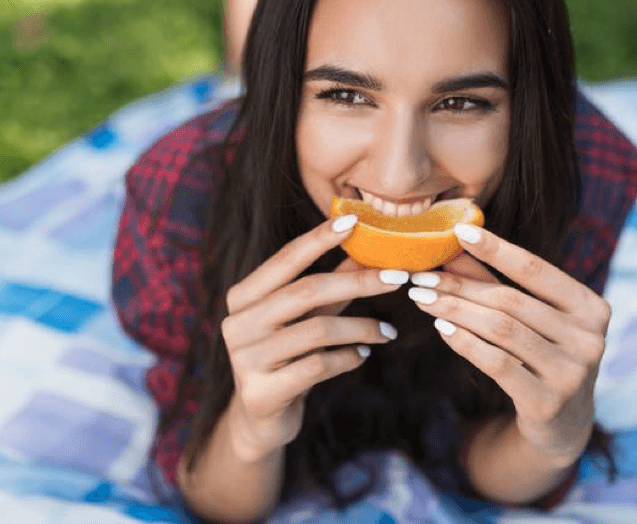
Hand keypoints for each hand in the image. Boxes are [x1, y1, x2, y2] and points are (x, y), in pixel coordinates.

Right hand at [221, 216, 404, 461]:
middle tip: (399, 277)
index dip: (319, 239)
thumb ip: (331, 282)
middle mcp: (238, 323)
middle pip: (307, 291)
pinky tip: (364, 354)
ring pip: (317, 331)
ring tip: (388, 331)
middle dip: (359, 281)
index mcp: (243, 296)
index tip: (353, 220)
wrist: (259, 417)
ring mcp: (246, 359)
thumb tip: (366, 245)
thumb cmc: (287, 354)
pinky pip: (318, 366)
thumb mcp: (307, 315)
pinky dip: (348, 358)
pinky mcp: (262, 392)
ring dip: (362, 327)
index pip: (285, 259)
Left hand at [409, 226, 609, 462]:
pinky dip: (464, 342)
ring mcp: (572, 373)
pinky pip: (496, 363)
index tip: (458, 231)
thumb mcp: (527, 316)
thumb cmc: (541, 355)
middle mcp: (589, 339)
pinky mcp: (547, 403)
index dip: (496, 249)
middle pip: (510, 302)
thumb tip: (455, 243)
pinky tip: (440, 328)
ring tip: (422, 298)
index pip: (536, 270)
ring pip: (500, 330)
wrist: (561, 422)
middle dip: (459, 286)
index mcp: (591, 308)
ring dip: (454, 310)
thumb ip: (495, 281)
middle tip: (421, 276)